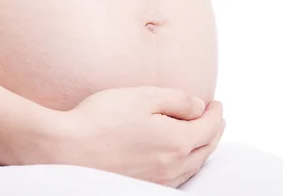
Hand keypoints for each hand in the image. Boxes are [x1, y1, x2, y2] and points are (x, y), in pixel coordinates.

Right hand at [47, 86, 224, 186]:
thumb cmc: (101, 119)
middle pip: (206, 149)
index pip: (209, 128)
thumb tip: (199, 107)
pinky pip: (177, 177)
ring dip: (202, 148)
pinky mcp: (142, 186)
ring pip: (193, 166)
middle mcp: (172, 166)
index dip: (216, 113)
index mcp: (176, 141)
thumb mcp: (143, 97)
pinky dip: (187, 162)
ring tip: (202, 134)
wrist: (66, 149)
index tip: (215, 102)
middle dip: (214, 130)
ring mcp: (157, 180)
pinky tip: (179, 156)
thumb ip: (177, 100)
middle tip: (214, 116)